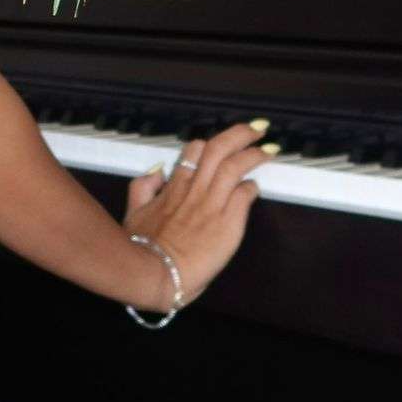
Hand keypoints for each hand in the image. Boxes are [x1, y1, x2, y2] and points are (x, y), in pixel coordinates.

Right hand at [122, 122, 272, 308]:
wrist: (156, 272)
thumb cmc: (142, 247)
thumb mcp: (133, 212)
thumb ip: (142, 187)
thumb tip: (157, 171)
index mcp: (174, 186)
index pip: (194, 151)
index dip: (209, 145)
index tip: (221, 145)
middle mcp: (195, 189)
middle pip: (219, 149)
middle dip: (240, 135)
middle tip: (257, 129)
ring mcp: (212, 204)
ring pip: (235, 167)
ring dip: (253, 155)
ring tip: (268, 149)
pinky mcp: (228, 223)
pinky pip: (244, 195)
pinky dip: (251, 188)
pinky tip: (254, 188)